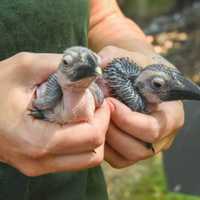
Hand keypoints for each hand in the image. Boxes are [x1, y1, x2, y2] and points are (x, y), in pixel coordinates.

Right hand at [0, 52, 109, 175]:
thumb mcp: (24, 67)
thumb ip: (58, 64)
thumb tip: (90, 65)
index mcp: (36, 140)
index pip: (91, 138)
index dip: (103, 117)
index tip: (100, 101)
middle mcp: (40, 161)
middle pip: (93, 153)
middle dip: (101, 127)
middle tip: (95, 108)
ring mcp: (39, 167)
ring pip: (87, 160)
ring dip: (93, 137)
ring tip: (86, 116)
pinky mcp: (39, 166)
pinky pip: (74, 160)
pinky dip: (82, 144)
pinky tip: (74, 125)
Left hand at [98, 46, 183, 167]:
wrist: (139, 76)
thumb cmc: (139, 67)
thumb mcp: (132, 57)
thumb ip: (116, 57)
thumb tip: (98, 64)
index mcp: (171, 115)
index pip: (152, 129)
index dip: (128, 119)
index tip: (109, 102)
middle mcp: (163, 136)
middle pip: (139, 148)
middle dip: (114, 130)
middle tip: (99, 111)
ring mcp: (148, 146)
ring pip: (127, 157)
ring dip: (107, 140)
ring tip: (96, 118)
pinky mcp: (134, 150)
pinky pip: (118, 159)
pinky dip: (105, 147)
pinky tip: (98, 127)